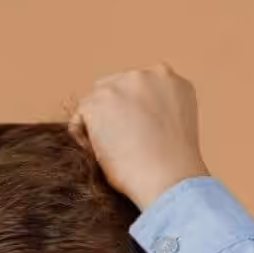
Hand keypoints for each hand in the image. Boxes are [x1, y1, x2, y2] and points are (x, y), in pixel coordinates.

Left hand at [66, 63, 210, 209]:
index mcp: (171, 80)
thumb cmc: (172, 166)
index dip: (133, 112)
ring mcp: (122, 84)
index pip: (140, 88)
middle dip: (114, 111)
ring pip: (98, 100)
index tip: (133, 134)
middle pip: (116, 87)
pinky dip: (84, 135)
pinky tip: (100, 155)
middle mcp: (148, 74)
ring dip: (99, 122)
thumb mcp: (173, 125)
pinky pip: (81, 115)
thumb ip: (155, 111)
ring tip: (111, 151)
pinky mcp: (98, 101)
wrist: (169, 177)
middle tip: (118, 144)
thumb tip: (130, 120)